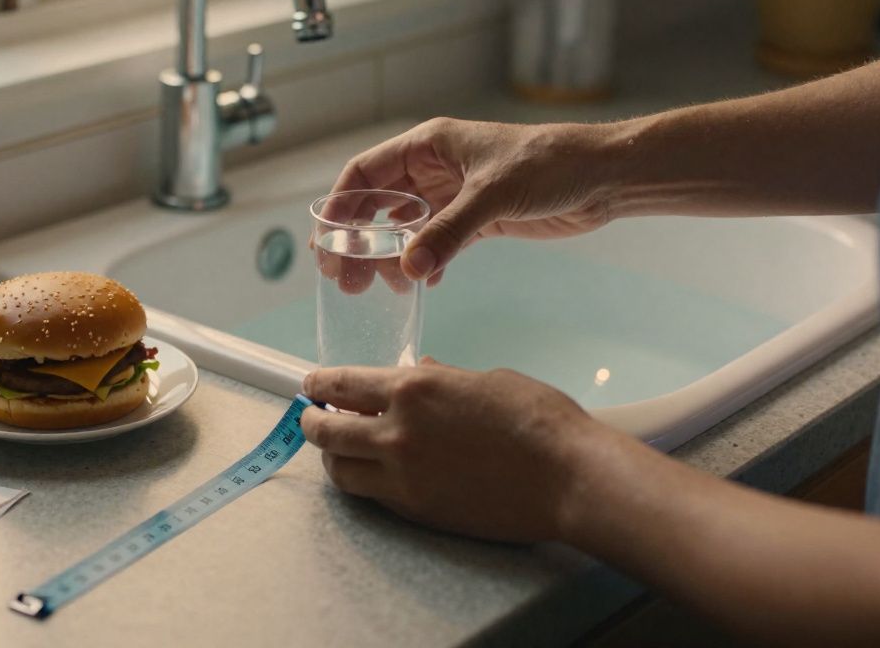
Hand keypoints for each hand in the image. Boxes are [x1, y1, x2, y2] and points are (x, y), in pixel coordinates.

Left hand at [300, 358, 598, 542]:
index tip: (311, 385)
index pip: (341, 384)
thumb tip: (420, 368)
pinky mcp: (416, 510)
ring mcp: (403, 475)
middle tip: (311, 418)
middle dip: (311, 422)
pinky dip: (361, 482)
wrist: (568, 477)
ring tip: (337, 451)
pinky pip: (370, 495)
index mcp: (413, 387)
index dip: (319, 384)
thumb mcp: (486, 380)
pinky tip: (370, 474)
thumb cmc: (539, 419)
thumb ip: (443, 377)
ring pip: (340, 470)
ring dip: (332, 458)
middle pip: (326, 431)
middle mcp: (396, 431)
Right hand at [332, 118, 619, 284]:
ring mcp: (455, 194)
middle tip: (345, 278)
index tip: (327, 242)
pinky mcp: (478, 219)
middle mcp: (435, 168)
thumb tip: (409, 268)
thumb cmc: (551, 164)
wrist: (603, 176)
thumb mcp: (493, 195)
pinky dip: (426, 262)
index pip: (366, 172)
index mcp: (429, 145)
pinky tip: (422, 283)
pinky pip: (437, 242)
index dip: (341, 206)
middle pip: (379, 204)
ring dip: (389, 256)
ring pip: (405, 227)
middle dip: (358, 240)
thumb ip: (449, 231)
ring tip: (381, 287)